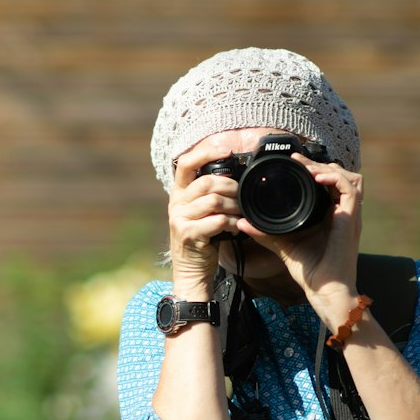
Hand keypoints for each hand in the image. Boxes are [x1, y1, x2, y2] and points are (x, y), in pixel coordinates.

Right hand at [167, 142, 242, 296]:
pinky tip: (237, 228)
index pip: (186, 163)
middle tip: (243, 195)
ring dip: (234, 206)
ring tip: (241, 214)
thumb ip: (210, 194)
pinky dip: (232, 223)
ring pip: (213, 201)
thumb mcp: (201, 212)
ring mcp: (180, 219)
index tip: (226, 149)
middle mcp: (176, 203)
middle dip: (230, 186)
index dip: (206, 152)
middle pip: (206, 182)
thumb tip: (235, 175)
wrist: (191, 270)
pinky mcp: (188, 234)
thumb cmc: (203, 239)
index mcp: (179, 193)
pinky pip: (217, 221)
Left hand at [238, 157, 363, 332]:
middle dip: (321, 164)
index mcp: (332, 216)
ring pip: (351, 178)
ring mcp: (350, 216)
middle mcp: (344, 213)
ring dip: (329, 168)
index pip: (330, 184)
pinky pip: (350, 189)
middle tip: (299, 160)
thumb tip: (243, 223)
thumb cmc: (310, 272)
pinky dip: (335, 178)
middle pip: (342, 176)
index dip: (316, 170)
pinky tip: (317, 177)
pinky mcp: (351, 220)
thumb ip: (266, 233)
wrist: (325, 290)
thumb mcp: (283, 245)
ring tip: (309, 168)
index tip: (295, 163)